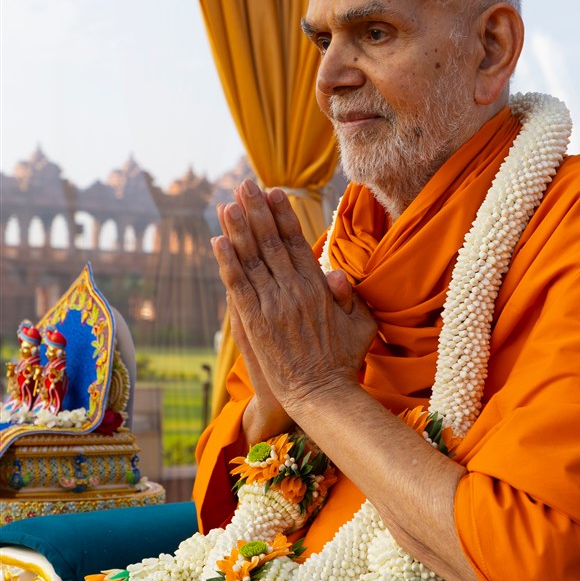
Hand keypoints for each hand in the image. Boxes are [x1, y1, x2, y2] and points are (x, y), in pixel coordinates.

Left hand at [211, 179, 376, 419]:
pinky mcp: (255, 322)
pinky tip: (216, 241)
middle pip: (272, 242)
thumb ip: (351, 297)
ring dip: (237, 229)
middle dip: (256, 211)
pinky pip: (238, 286)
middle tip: (244, 185)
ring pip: (252, 258)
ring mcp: (273, 305)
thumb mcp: (362, 324)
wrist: (321, 395)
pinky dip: (226, 262)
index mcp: (319, 287)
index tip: (272, 192)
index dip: (283, 215)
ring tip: (226, 203)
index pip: (298, 242)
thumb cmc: (344, 361)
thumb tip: (337, 274)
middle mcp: (294, 290)